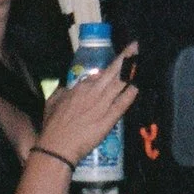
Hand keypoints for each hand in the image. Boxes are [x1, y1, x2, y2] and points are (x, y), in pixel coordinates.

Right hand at [37, 44, 139, 167]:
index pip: (97, 75)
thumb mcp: (52, 103)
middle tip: (136, 47)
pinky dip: (130, 94)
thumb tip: (67, 88)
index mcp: (79, 88)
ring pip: (119, 84)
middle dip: (125, 58)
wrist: (57, 147)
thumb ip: (61, 92)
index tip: (117, 64)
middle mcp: (92, 92)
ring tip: (140, 61)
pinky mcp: (108, 119)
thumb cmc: (52, 127)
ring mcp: (102, 105)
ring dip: (131, 72)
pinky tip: (138, 87)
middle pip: (112, 72)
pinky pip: (122, 104)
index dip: (109, 70)